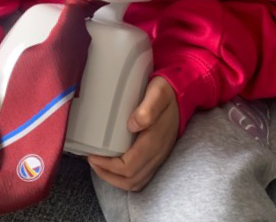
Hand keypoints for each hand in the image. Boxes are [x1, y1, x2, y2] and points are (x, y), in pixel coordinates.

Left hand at [87, 76, 179, 191]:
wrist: (183, 94)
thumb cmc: (167, 92)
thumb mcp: (158, 93)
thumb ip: (148, 109)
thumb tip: (132, 125)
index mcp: (154, 142)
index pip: (129, 167)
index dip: (108, 166)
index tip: (92, 156)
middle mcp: (157, 155)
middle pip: (130, 180)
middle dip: (107, 175)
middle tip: (91, 161)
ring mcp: (159, 158)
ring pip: (136, 182)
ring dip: (115, 179)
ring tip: (100, 166)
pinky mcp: (158, 157)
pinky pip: (141, 177)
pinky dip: (125, 178)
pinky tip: (114, 166)